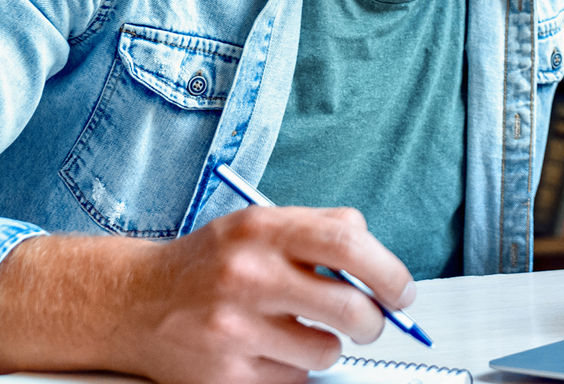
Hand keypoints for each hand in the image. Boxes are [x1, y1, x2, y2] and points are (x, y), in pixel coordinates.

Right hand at [0, 206, 415, 383]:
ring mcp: (234, 329)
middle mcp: (248, 275)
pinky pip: (293, 379)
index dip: (388, 271)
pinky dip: (293, 368)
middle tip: (371, 322)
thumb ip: (321, 233)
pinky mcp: (224, 374)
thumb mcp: (260, 225)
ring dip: (327, 346)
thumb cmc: (211, 262)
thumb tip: (380, 270)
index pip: (347, 243)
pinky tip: (268, 349)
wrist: (132, 302)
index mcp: (263, 229)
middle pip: (348, 307)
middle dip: (373, 321)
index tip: (401, 291)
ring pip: (325, 351)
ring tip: (300, 330)